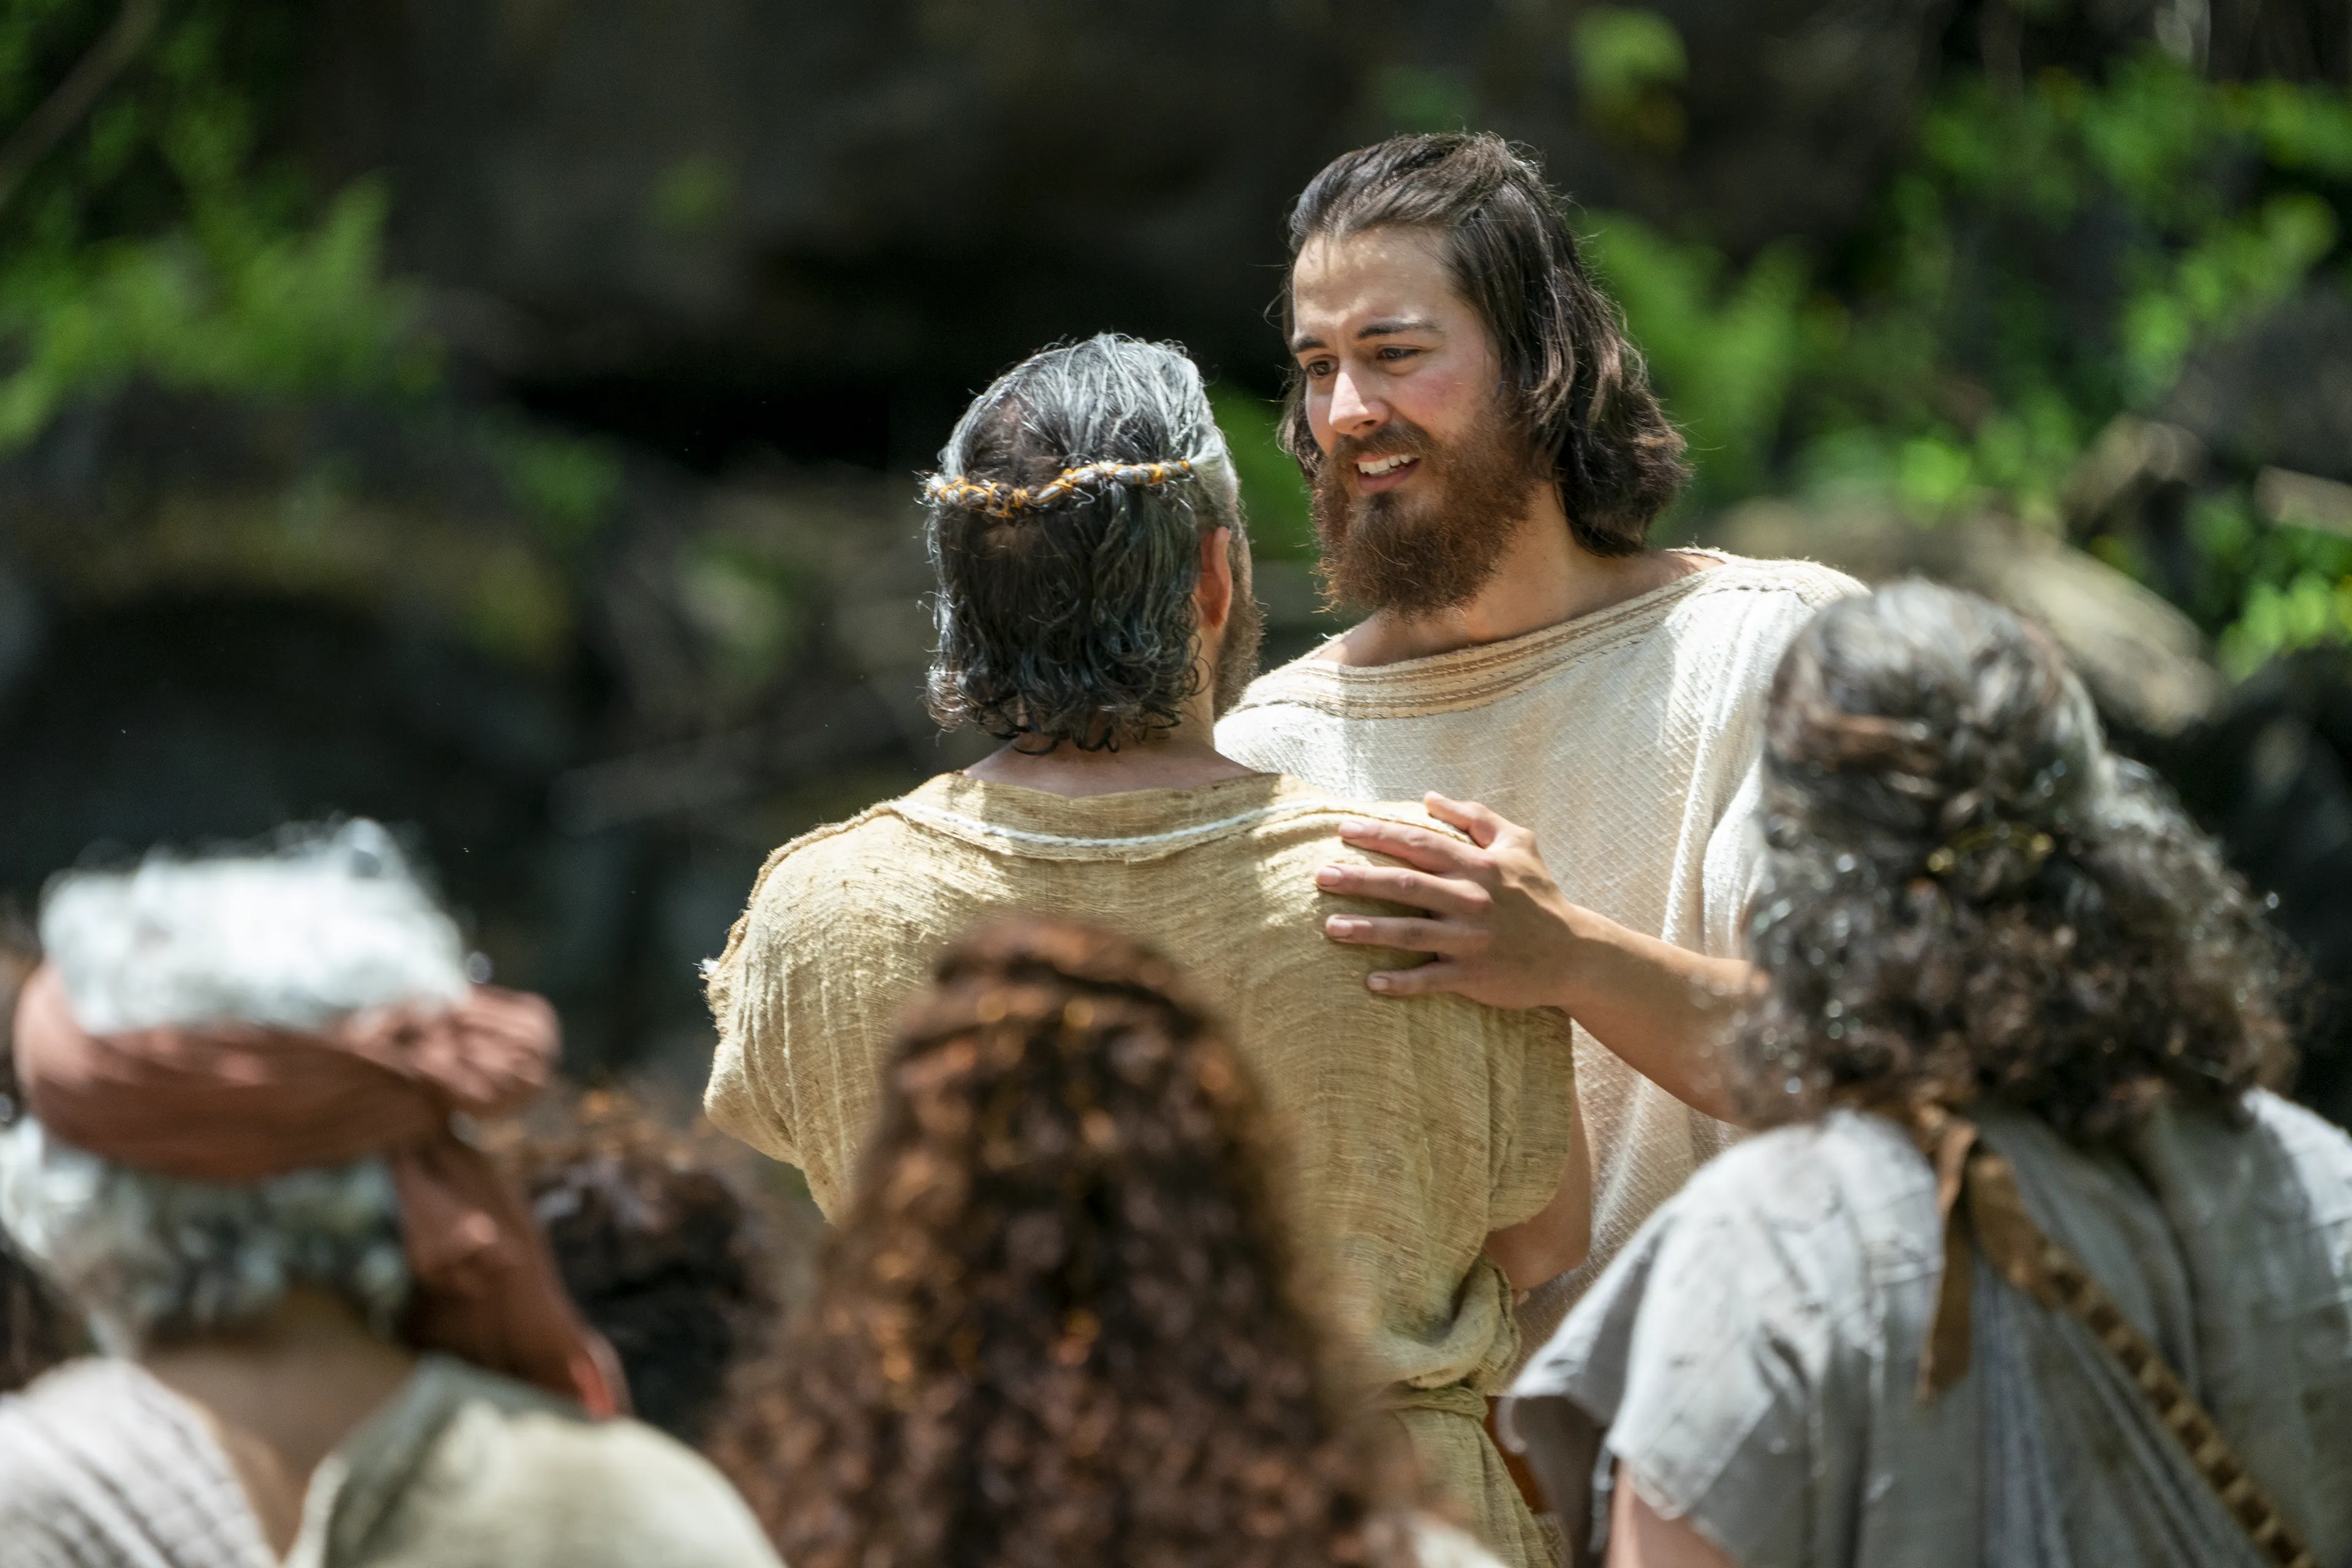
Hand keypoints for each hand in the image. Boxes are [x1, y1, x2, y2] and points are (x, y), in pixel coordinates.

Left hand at [1314, 793, 1575, 1010]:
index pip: (1419, 844)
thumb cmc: (1539, 895)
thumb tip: (1430, 797)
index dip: (1379, 835)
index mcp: (1477, 866)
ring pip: (1410, 933)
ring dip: (1368, 930)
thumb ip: (1475, 817)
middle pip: (1405, 885)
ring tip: (1330, 927)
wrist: (1575, 953)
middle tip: (1320, 876)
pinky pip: (1431, 980)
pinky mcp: (1475, 976)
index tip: (1342, 829)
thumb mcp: (1519, 844)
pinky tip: (1371, 982)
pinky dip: (1401, 982)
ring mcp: (1471, 940)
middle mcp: (1471, 900)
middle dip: (1360, 879)